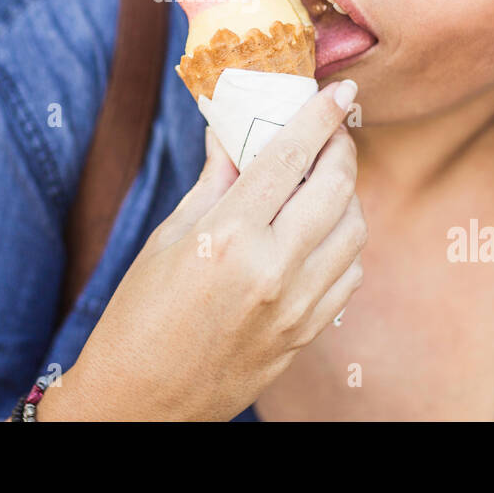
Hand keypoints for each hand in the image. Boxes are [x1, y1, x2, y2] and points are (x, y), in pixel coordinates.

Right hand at [39, 79, 364, 420]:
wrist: (141, 402)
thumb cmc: (139, 317)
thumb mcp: (169, 238)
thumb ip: (215, 181)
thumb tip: (234, 131)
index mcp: (229, 237)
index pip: (290, 157)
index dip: (319, 116)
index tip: (339, 90)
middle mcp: (273, 269)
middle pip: (336, 187)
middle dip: (341, 147)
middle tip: (332, 129)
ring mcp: (297, 307)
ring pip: (354, 230)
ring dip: (348, 194)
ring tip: (325, 179)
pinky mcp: (307, 334)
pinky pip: (350, 274)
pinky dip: (346, 242)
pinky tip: (322, 231)